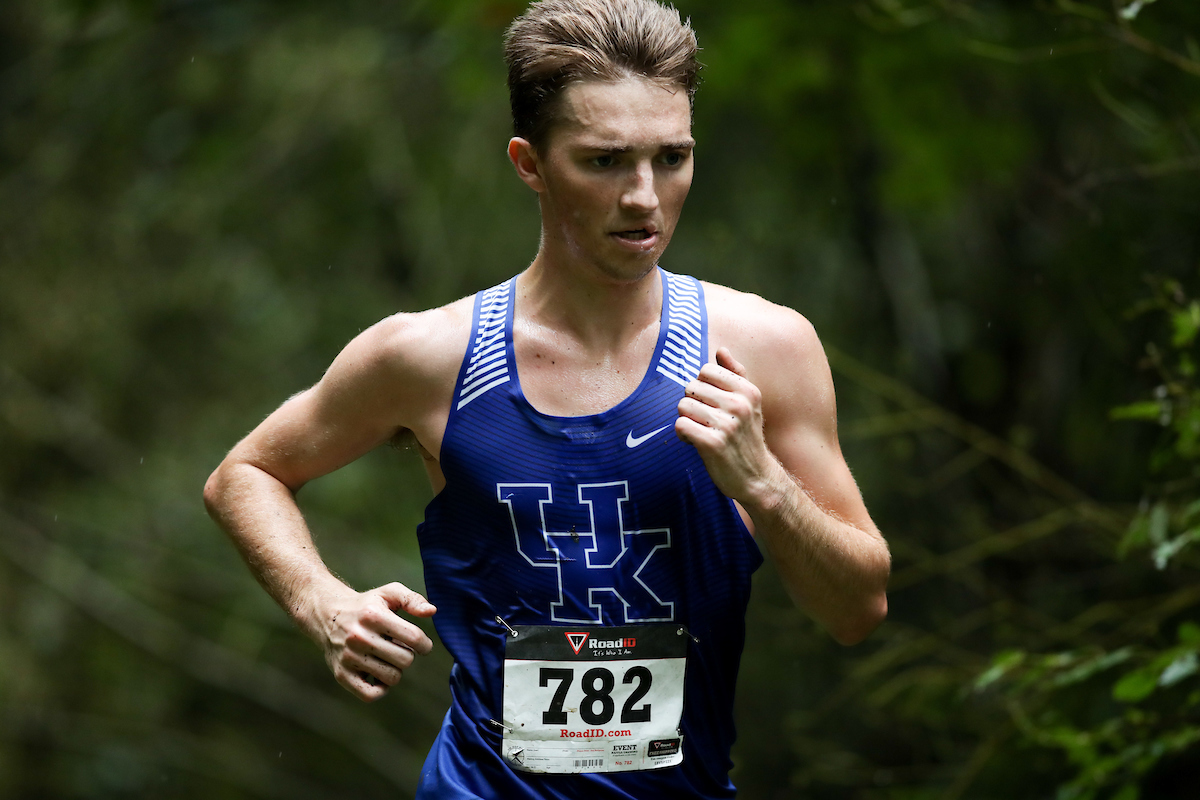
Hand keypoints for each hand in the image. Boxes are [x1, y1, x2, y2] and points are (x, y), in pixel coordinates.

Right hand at [310, 581, 435, 701]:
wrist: (327, 615)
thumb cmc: (366, 605)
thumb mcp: (388, 593)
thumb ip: (412, 599)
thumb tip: (432, 611)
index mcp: (373, 615)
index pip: (414, 638)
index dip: (425, 644)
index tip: (422, 644)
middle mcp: (359, 637)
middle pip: (405, 660)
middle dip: (408, 655)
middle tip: (398, 648)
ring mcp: (349, 657)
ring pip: (392, 677)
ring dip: (395, 670)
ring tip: (386, 657)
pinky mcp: (342, 675)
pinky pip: (371, 694)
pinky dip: (381, 689)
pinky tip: (379, 675)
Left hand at [675, 347, 781, 504]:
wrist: (756, 477)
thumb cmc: (747, 437)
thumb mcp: (749, 403)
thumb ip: (735, 374)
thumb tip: (721, 349)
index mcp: (748, 391)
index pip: (706, 371)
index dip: (702, 387)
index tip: (711, 404)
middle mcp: (739, 405)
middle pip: (691, 388)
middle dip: (692, 404)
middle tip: (705, 421)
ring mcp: (727, 424)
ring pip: (683, 406)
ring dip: (686, 420)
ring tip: (701, 431)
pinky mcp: (712, 443)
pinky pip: (680, 425)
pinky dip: (682, 434)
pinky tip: (694, 442)